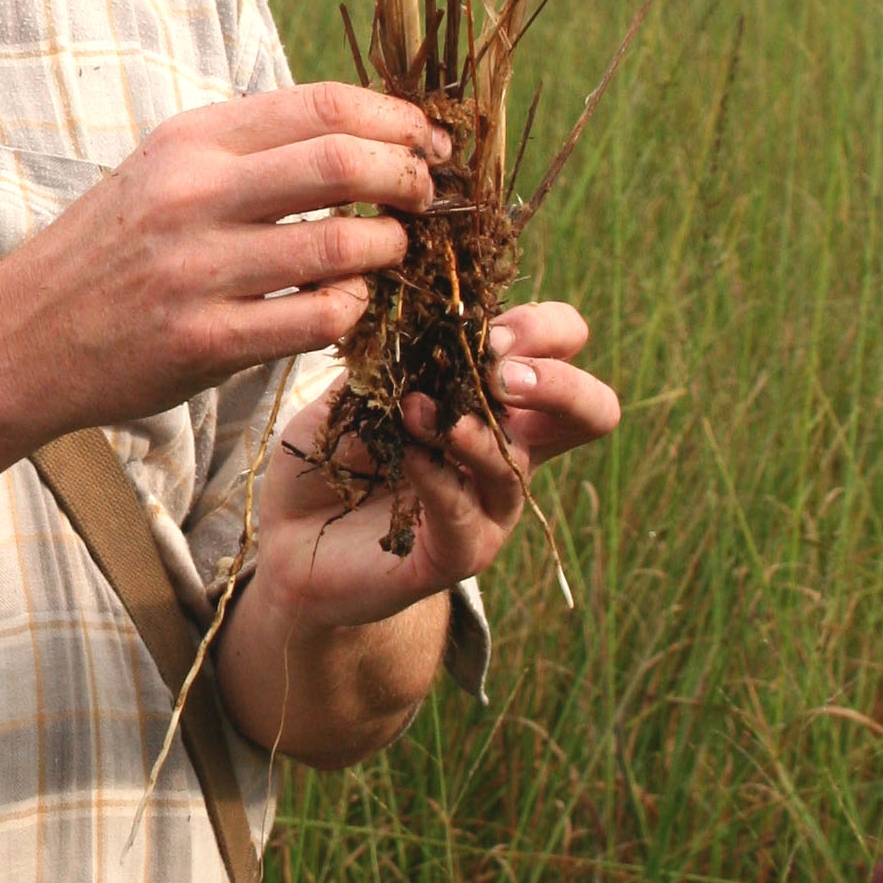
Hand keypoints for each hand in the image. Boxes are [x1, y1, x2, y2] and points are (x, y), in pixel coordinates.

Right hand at [0, 81, 449, 442]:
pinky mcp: (204, 342)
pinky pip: (317, 318)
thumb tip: (362, 136)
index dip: (396, 119)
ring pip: (342, 244)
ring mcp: (197, 270)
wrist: (22, 337)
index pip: (322, 105)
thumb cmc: (109, 252)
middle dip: (409, 177)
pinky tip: (347, 304)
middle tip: (425, 197)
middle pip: (343, 162)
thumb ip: (248, 152)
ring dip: (389, 248)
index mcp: (190, 140)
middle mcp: (193, 194)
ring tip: (390, 253)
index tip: (429, 140)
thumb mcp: (162, 172)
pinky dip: (353, 308)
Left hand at [219, 300, 619, 762]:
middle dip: (558, 382)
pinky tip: (406, 458)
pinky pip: (465, 515)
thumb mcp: (352, 391)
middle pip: (593, 410)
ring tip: (418, 412)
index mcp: (494, 397)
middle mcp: (509, 449)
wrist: (290, 539)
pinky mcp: (458, 552)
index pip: (562, 345)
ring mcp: (489, 506)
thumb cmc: (330, 455)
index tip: (485, 329)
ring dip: (470, 430)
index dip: (543, 330)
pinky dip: (436, 479)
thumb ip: (388, 363)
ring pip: (517, 465)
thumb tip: (414, 332)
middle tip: (500, 373)